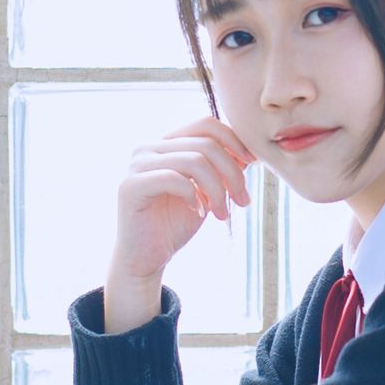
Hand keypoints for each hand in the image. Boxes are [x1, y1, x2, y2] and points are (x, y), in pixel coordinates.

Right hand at [110, 112, 256, 285]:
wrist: (147, 259)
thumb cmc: (175, 224)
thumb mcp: (207, 192)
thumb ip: (221, 169)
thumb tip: (248, 152)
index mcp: (166, 144)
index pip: (206, 125)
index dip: (234, 141)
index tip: (253, 164)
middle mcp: (148, 148)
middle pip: (206, 144)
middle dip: (232, 173)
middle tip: (243, 201)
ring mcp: (137, 165)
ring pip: (195, 161)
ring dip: (218, 189)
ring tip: (223, 214)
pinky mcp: (131, 186)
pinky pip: (174, 179)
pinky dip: (194, 195)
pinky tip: (197, 211)